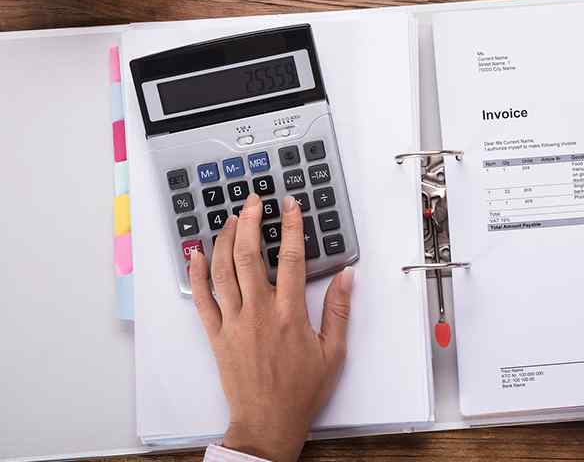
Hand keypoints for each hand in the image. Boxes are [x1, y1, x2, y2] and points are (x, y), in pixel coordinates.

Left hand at [189, 194, 353, 461]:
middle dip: (250, 222)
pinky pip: (202, 298)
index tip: (289, 205)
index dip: (291, 226)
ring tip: (230, 219)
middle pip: (248, 255)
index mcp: (289, 314)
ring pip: (222, 270)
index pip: (291, 258)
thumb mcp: (333, 352)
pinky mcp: (216, 335)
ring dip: (224, 239)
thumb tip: (347, 277)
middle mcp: (258, 312)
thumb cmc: (301, 391)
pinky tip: (196, 253)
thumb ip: (339, 311)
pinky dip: (197, 273)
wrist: (267, 422)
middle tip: (253, 201)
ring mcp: (233, 322)